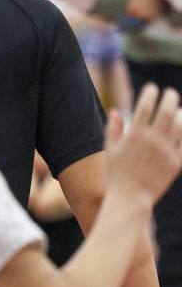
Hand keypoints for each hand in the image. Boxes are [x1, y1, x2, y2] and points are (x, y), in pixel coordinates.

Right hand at [105, 84, 181, 205]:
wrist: (130, 198)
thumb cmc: (117, 173)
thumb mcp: (110, 150)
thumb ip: (113, 129)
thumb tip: (116, 111)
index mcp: (134, 135)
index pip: (145, 106)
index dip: (150, 93)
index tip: (152, 88)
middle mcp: (152, 141)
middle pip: (167, 111)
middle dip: (170, 98)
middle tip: (170, 93)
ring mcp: (167, 151)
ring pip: (180, 125)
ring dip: (180, 114)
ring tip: (179, 111)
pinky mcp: (177, 162)